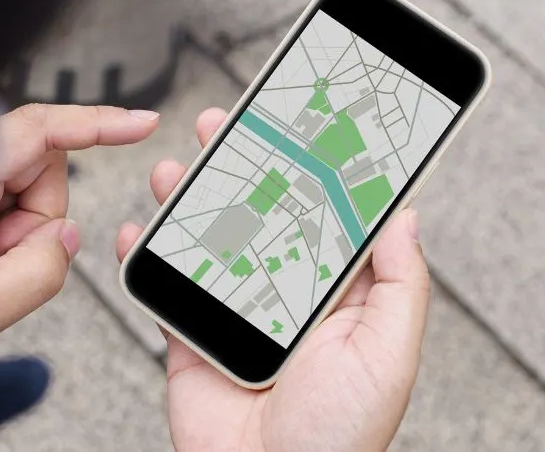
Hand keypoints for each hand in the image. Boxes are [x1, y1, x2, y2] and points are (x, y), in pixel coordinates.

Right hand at [116, 109, 429, 451]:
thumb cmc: (342, 437)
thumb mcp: (389, 352)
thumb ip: (401, 281)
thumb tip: (406, 214)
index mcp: (339, 294)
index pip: (329, 216)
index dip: (316, 168)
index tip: (303, 124)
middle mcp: (287, 296)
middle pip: (262, 215)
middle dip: (241, 167)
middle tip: (226, 125)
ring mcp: (237, 315)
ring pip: (210, 241)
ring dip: (189, 200)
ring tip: (174, 166)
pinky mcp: (191, 340)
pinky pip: (164, 290)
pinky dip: (145, 257)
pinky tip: (138, 228)